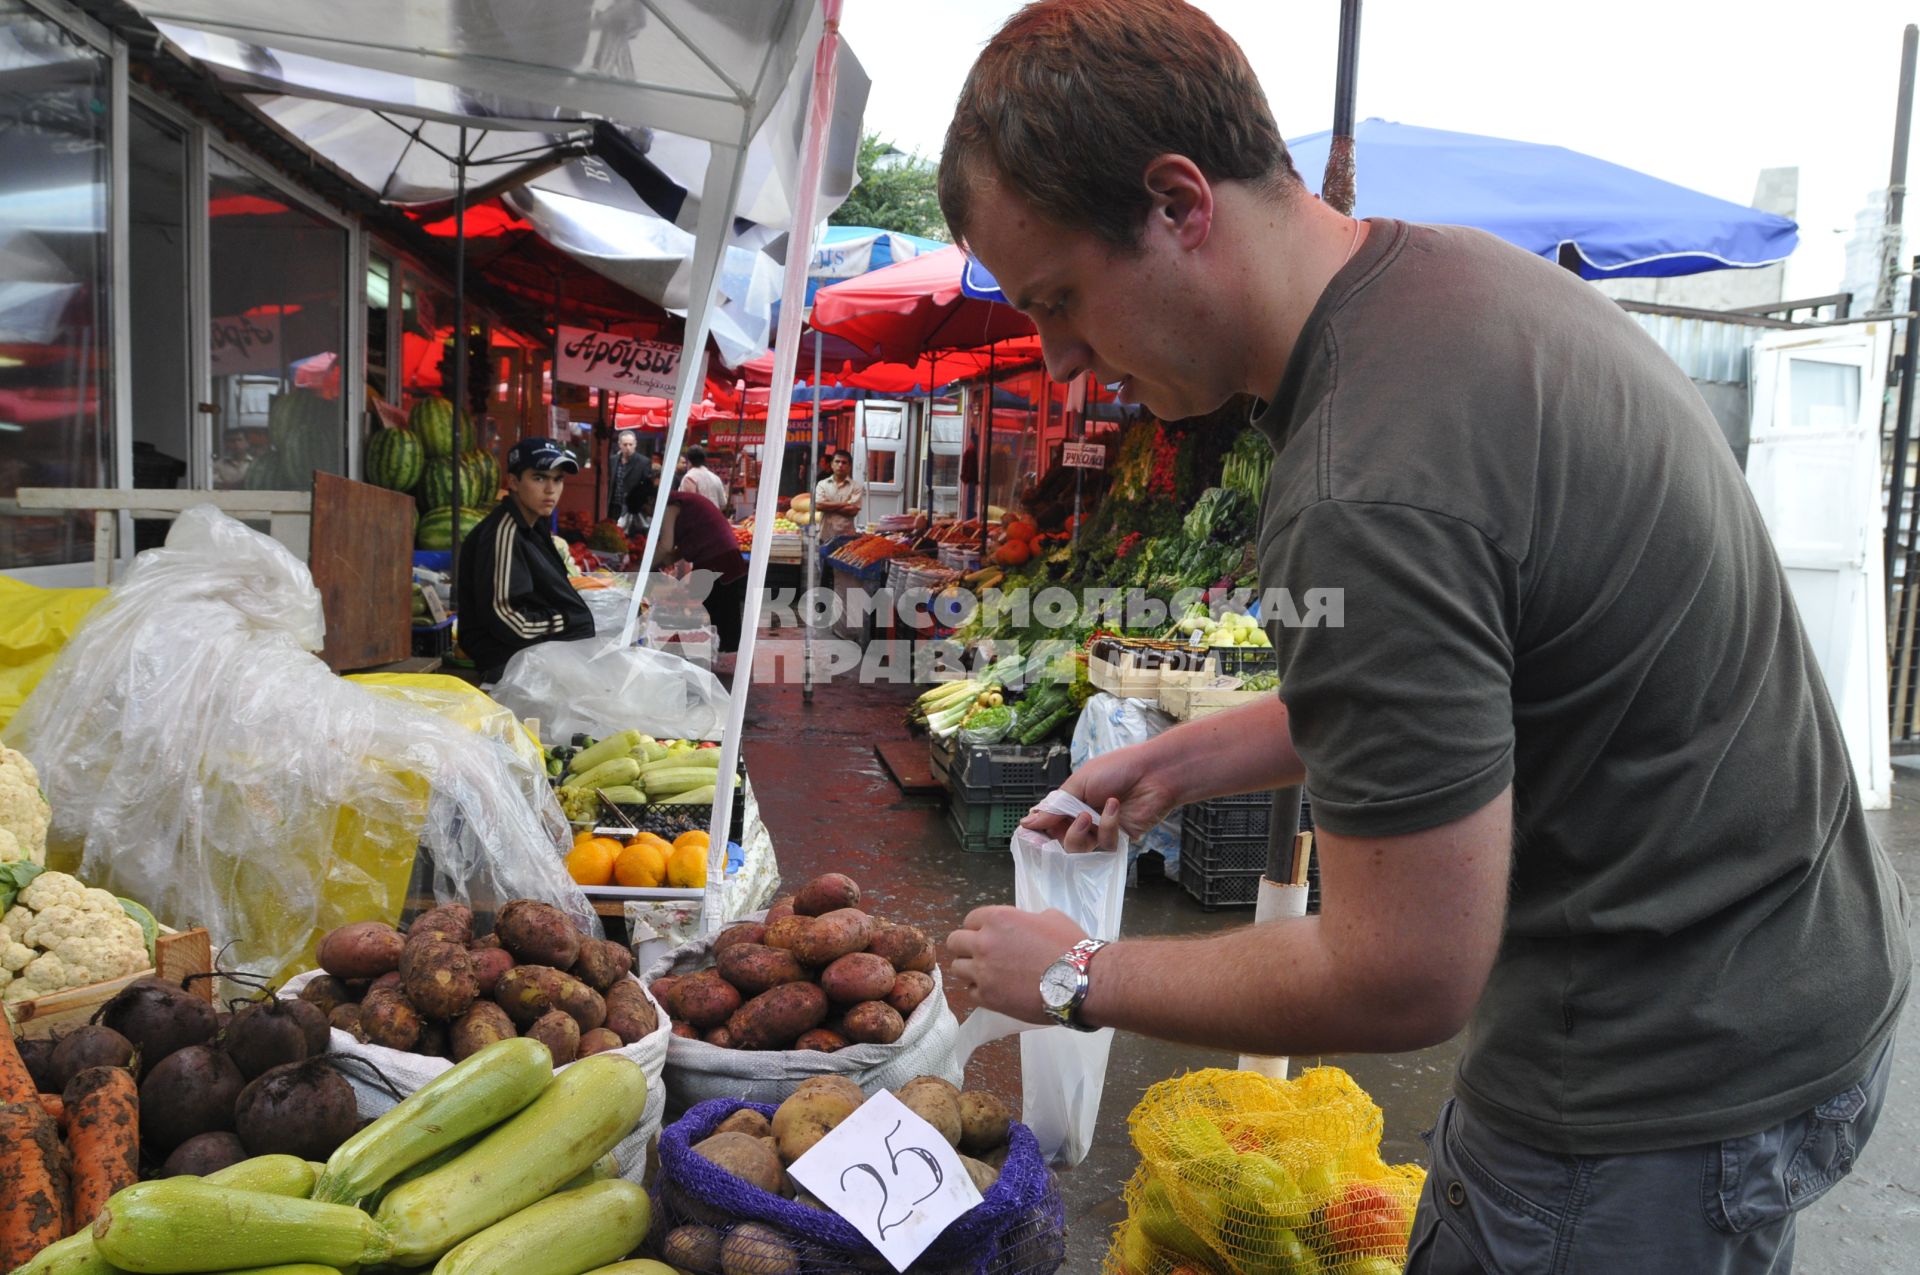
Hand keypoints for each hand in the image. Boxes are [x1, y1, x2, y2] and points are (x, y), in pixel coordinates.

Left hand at [946, 906, 1087, 1023]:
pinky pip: (970, 992)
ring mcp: (983, 972)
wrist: (1079, 982)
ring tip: (987, 974)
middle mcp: (983, 943)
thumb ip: (1026, 919)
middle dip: (965, 947)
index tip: (987, 935)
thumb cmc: (1069, 946)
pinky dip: (979, 990)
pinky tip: (995, 989)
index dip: (978, 927)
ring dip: (969, 969)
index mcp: (997, 919)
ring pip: (957, 968)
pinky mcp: (988, 998)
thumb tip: (1023, 925)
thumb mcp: (1049, 917)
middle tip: (981, 954)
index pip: (970, 920)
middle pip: (954, 942)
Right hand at [1020, 742, 1179, 851]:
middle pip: (1061, 841)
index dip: (1039, 830)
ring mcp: (1100, 831)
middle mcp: (1083, 818)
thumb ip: (1055, 806)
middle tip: (1078, 818)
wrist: (1154, 773)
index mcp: (1072, 801)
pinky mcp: (1118, 840)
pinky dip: (1107, 827)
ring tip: (1091, 814)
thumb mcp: (1079, 783)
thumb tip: (1027, 822)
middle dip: (1067, 832)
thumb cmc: (1118, 769)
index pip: (1048, 822)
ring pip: (1079, 850)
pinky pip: (1104, 846)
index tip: (1031, 837)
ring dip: (1082, 833)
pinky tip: (1115, 807)